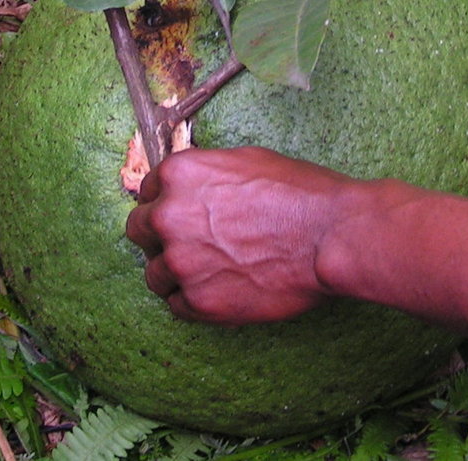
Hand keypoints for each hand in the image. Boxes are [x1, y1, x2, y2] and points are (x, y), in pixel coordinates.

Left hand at [125, 146, 350, 324]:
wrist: (329, 235)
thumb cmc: (298, 193)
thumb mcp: (243, 161)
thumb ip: (204, 175)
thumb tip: (192, 187)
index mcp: (178, 174)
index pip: (147, 192)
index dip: (165, 203)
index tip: (180, 214)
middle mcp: (168, 216)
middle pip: (139, 231)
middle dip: (160, 237)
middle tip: (190, 244)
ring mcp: (180, 261)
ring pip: (154, 274)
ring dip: (175, 274)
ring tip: (209, 272)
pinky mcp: (198, 301)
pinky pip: (176, 306)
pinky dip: (193, 302)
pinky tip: (220, 291)